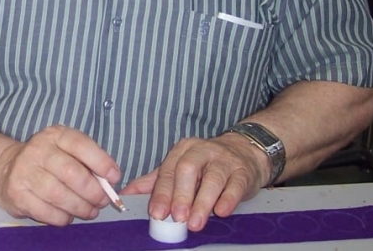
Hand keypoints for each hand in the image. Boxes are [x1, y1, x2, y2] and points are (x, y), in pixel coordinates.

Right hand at [0, 125, 119, 226]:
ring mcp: (24, 171)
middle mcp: (37, 150)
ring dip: (81, 207)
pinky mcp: (17, 194)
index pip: (80, 144)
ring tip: (90, 211)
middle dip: (93, 191)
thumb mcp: (65, 151)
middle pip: (72, 173)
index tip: (114, 178)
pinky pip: (47, 212)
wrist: (6, 169)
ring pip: (60, 195)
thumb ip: (87, 162)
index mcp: (54, 135)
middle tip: (102, 201)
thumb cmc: (46, 162)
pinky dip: (63, 218)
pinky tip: (68, 215)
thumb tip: (110, 180)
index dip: (101, 162)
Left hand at [120, 134, 266, 230]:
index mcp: (183, 150)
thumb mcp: (180, 167)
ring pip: (213, 178)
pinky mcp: (243, 172)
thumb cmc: (206, 164)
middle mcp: (202, 151)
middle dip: (180, 195)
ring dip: (202, 202)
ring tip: (195, 222)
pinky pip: (235, 184)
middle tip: (176, 217)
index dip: (161, 193)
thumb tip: (127, 193)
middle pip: (188, 169)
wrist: (245, 151)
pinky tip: (221, 211)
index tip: (156, 213)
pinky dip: (228, 199)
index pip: (168, 170)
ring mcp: (224, 160)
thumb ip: (155, 181)